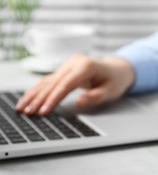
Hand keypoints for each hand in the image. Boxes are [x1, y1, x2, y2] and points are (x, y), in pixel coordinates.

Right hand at [16, 54, 134, 114]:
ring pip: (48, 80)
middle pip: (54, 82)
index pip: (66, 84)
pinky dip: (38, 90)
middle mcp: (75, 62)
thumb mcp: (111, 91)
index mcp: (86, 66)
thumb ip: (96, 96)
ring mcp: (68, 64)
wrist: (117, 70)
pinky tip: (28, 99)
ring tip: (22, 107)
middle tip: (28, 112)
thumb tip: (79, 101)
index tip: (44, 110)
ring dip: (34, 94)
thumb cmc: (115, 81)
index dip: (54, 98)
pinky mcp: (64, 69)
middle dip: (40, 98)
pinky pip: (49, 80)